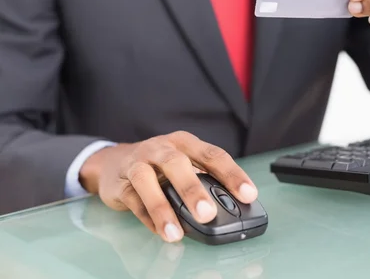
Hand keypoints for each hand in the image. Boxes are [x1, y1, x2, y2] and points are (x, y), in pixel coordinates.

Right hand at [80, 131, 257, 242]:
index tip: (248, 194)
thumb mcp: (185, 164)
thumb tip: (231, 206)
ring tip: (176, 232)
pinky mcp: (120, 182)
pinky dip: (147, 216)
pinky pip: (132, 199)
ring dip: (163, 208)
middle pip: (177, 164)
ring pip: (148, 181)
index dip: (232, 174)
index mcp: (186, 143)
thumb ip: (205, 180)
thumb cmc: (159, 165)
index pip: (213, 155)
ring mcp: (138, 163)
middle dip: (193, 190)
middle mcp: (162, 148)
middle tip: (208, 213)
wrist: (113, 162)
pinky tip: (160, 230)